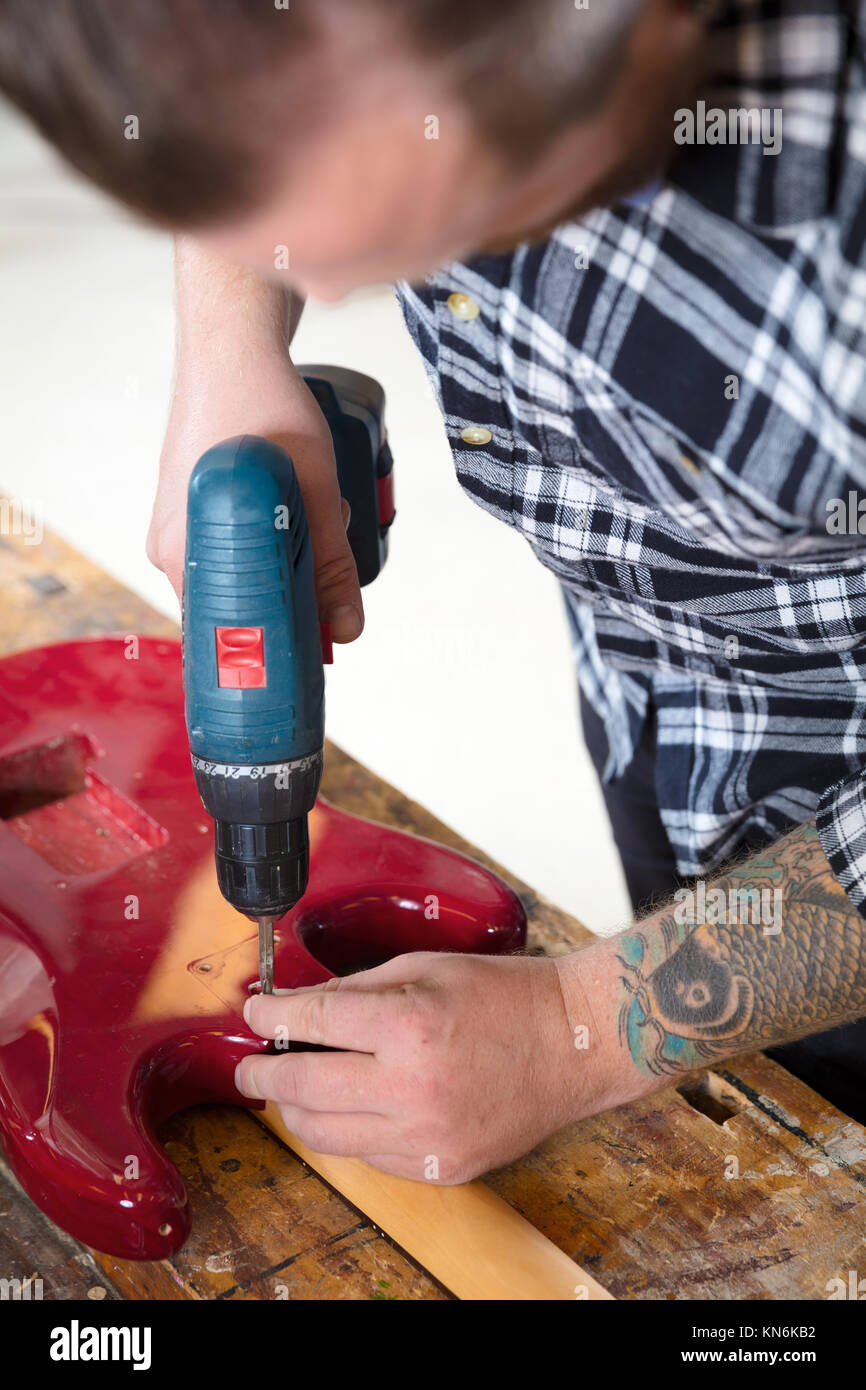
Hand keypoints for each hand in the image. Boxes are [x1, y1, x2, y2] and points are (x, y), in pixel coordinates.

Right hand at [148, 355, 362, 640]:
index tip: (313, 646)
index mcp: (181, 556)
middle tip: (327, 554)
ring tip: (315, 506)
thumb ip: (330, 566)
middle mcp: (168, 547)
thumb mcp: (313, 492)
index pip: (224, 636)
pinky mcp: (193, 506)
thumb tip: (346, 631)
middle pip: (238, 604)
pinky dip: (274, 531)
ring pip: (244, 569)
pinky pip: (237, 542)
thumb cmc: (262, 408)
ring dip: (290, 553)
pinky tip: (296, 497)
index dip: (274, 645)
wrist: (234, 347)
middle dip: (293, 588)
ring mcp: (177, 525)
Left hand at [235, 952, 584, 1182]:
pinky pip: (369, 1156)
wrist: (575, 1043)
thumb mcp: (425, 968)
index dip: (270, 1017)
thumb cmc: (506, 995)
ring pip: (325, 1135)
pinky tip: (352, 1106)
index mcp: (408, 1025)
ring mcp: (428, 1135)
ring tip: (293, 1089)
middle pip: (302, 1090)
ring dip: (297, 1110)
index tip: (255, 1013)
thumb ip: (356, 990)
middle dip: (263, 1074)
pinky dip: (348, 1131)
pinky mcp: (442, 1167)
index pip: (310, 1023)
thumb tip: (297, 1008)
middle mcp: (413, 1087)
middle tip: (253, 1064)